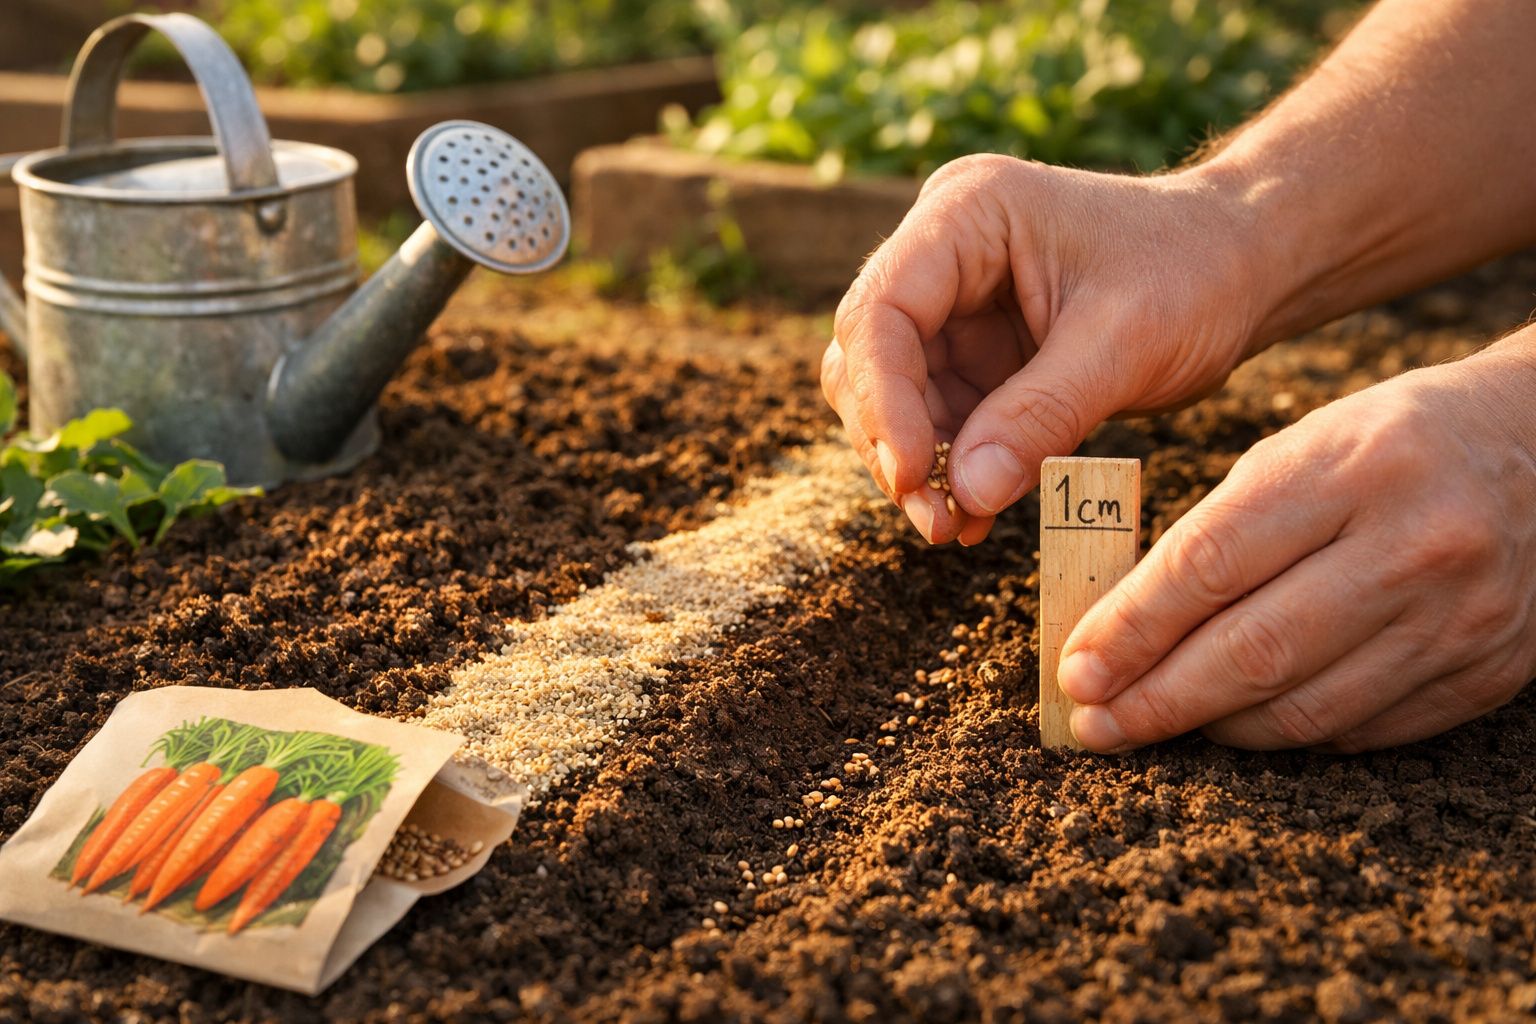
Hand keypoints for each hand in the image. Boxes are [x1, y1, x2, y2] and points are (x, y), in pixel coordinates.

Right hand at [821, 155, 1268, 543]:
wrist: (1244, 266)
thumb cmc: (1196, 272)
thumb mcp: (1125, 343)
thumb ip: (1041, 416)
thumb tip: (964, 495)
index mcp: (967, 213)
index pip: (882, 310)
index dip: (883, 398)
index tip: (912, 475)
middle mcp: (941, 253)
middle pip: (870, 356)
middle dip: (894, 441)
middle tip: (934, 519)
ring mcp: (954, 307)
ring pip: (892, 397)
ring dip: (917, 466)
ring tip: (956, 525)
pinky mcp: (975, 356)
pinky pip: (939, 420)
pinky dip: (952, 470)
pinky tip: (975, 516)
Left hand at [1060, 343, 1535, 751]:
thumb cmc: (1390, 442)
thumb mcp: (1301, 448)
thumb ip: (1218, 531)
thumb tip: (1122, 627)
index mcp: (1352, 468)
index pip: (1210, 566)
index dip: (1130, 629)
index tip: (1075, 668)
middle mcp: (1415, 546)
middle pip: (1254, 652)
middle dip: (1156, 700)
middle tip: (1092, 724)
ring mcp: (1460, 618)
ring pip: (1305, 710)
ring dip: (1213, 728)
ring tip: (1155, 723)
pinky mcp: (1487, 672)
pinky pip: (1362, 729)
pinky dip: (1289, 733)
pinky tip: (1242, 722)